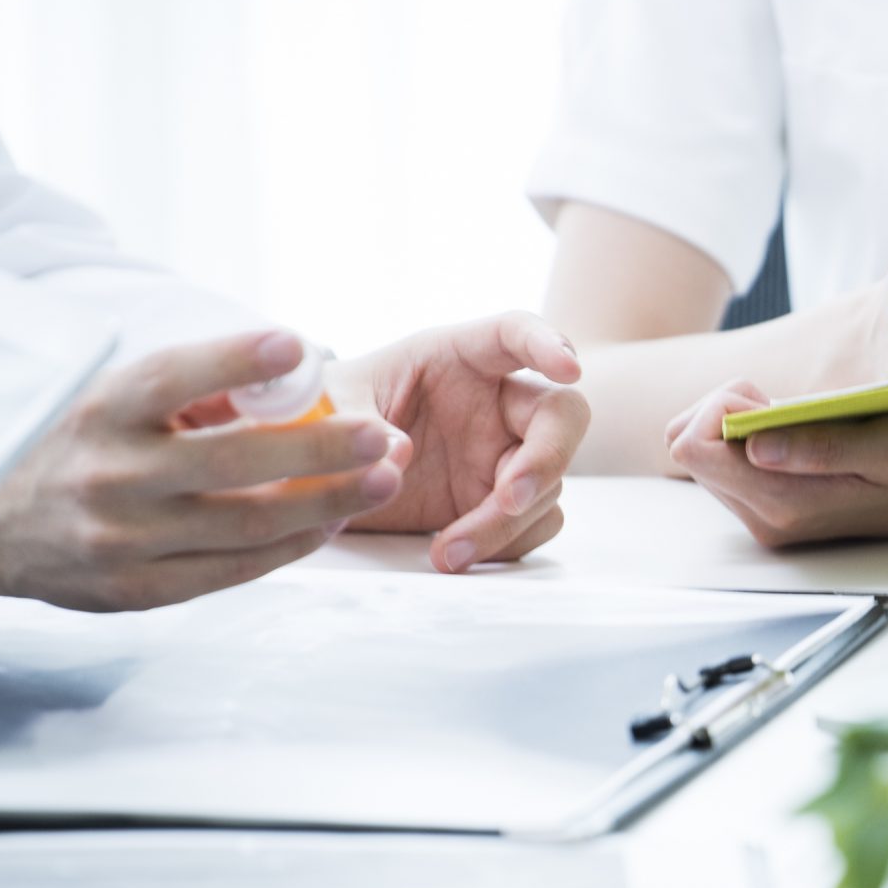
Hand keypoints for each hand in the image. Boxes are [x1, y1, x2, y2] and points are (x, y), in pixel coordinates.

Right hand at [0, 330, 404, 611]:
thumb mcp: (103, 400)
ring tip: (382, 479)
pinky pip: (233, 569)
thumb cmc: (66, 449)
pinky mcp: (139, 589)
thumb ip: (183, 393)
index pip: (171, 376)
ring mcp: (124, 539)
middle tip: (381, 434)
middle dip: (320, 449)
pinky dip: (290, 546)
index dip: (233, 360)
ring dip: (326, 503)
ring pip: (247, 524)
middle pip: (232, 462)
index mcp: (98, 411)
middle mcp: (109, 475)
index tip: (294, 344)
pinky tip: (329, 524)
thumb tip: (285, 377)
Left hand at [331, 313, 588, 571]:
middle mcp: (495, 404)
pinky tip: (454, 554)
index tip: (568, 366)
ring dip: (507, 523)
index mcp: (460, 357)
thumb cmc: (333, 413)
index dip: (547, 343)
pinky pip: (532, 526)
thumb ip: (357, 421)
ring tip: (447, 550)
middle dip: (547, 458)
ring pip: (547, 486)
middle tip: (510, 497)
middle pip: (561, 416)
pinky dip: (503, 546)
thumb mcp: (332, 402)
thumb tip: (395, 455)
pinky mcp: (498, 504)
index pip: (514, 334)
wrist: (319, 472)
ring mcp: (503, 456)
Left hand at [667, 382, 887, 547]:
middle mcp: (766, 521)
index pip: (693, 447)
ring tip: (798, 418)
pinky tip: (798, 433)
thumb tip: (754, 447)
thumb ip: (820, 447)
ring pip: (706, 456)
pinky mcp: (772, 510)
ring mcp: (767, 519)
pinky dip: (752, 436)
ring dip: (740, 422)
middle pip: (689, 448)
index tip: (766, 394)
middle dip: (726, 410)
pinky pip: (729, 463)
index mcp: (785, 504)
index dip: (720, 405)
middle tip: (780, 401)